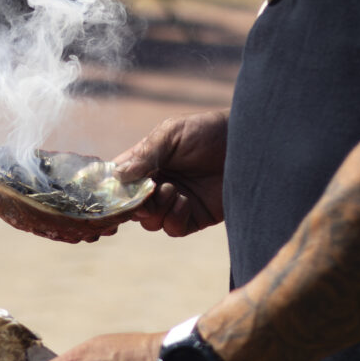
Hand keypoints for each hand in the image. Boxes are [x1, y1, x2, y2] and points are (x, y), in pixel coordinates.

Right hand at [113, 110, 227, 236]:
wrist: (246, 145)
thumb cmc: (207, 132)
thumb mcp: (171, 133)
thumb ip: (145, 155)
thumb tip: (119, 176)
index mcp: (147, 164)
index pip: (120, 182)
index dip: (114, 189)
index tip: (115, 190)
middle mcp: (158, 185)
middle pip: (131, 207)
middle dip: (134, 204)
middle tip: (144, 195)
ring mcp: (175, 203)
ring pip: (149, 222)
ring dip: (155, 209)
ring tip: (171, 190)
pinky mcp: (194, 218)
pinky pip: (173, 228)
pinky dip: (173, 217)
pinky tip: (184, 201)